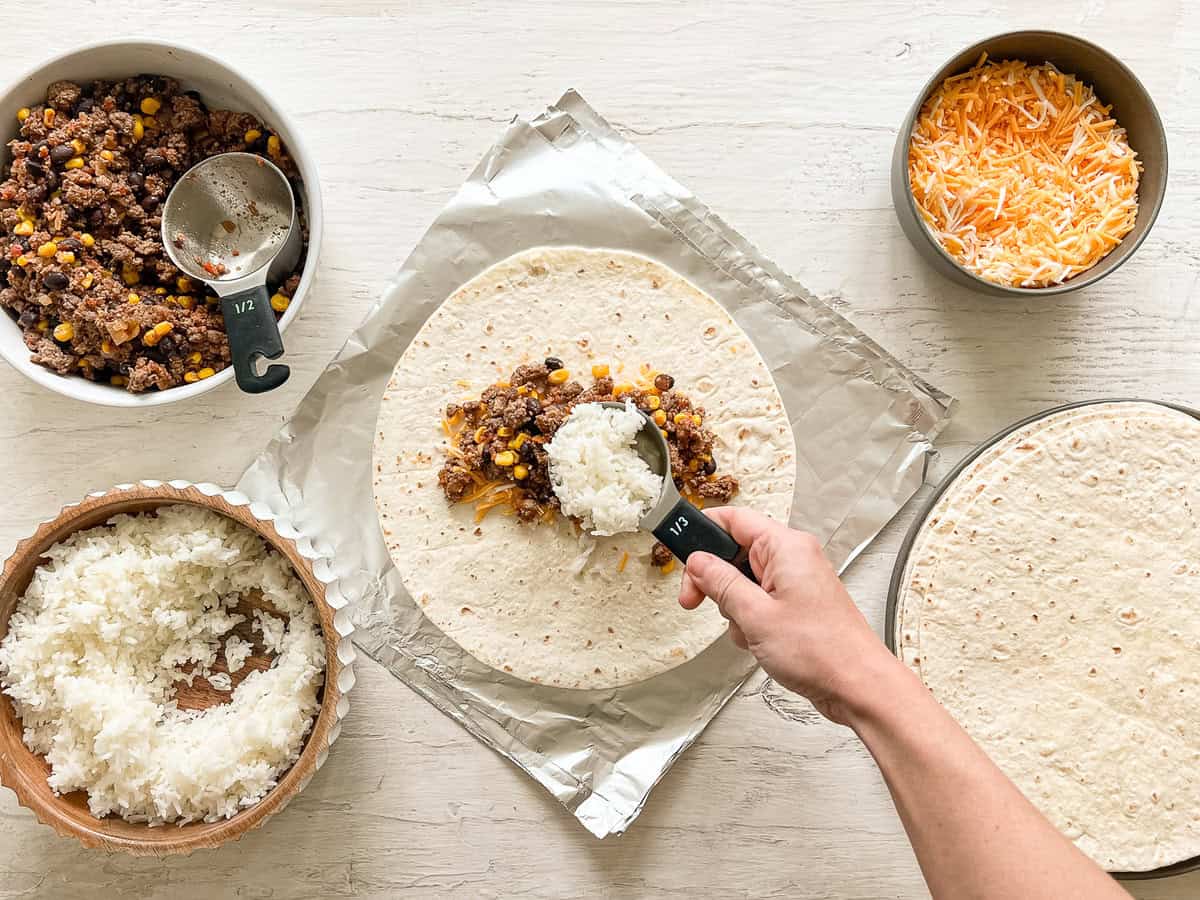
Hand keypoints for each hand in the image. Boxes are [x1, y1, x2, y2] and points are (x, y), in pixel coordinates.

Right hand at [678, 507, 894, 724]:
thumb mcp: (755, 615)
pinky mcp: (799, 605)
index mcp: (786, 547)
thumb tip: (697, 562)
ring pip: (745, 581)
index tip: (680, 551)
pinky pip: (760, 601)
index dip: (702, 531)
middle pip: (736, 552)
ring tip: (747, 630)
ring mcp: (797, 582)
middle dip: (714, 580)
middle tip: (695, 600)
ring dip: (735, 607)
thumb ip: (720, 583)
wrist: (858, 686)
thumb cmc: (821, 651)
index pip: (734, 519)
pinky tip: (760, 641)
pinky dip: (751, 620)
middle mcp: (794, 558)